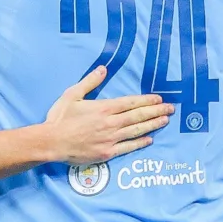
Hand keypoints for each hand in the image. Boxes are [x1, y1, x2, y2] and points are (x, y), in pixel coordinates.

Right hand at [45, 67, 172, 164]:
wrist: (51, 142)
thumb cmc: (59, 118)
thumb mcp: (72, 95)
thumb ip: (90, 82)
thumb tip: (103, 69)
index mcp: (103, 108)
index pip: (131, 103)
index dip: (147, 101)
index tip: (159, 99)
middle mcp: (110, 123)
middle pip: (138, 116)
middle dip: (156, 111)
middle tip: (171, 109)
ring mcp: (110, 139)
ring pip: (136, 130)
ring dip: (153, 125)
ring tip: (165, 120)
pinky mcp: (107, 152)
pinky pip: (128, 147)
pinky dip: (140, 143)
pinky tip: (150, 139)